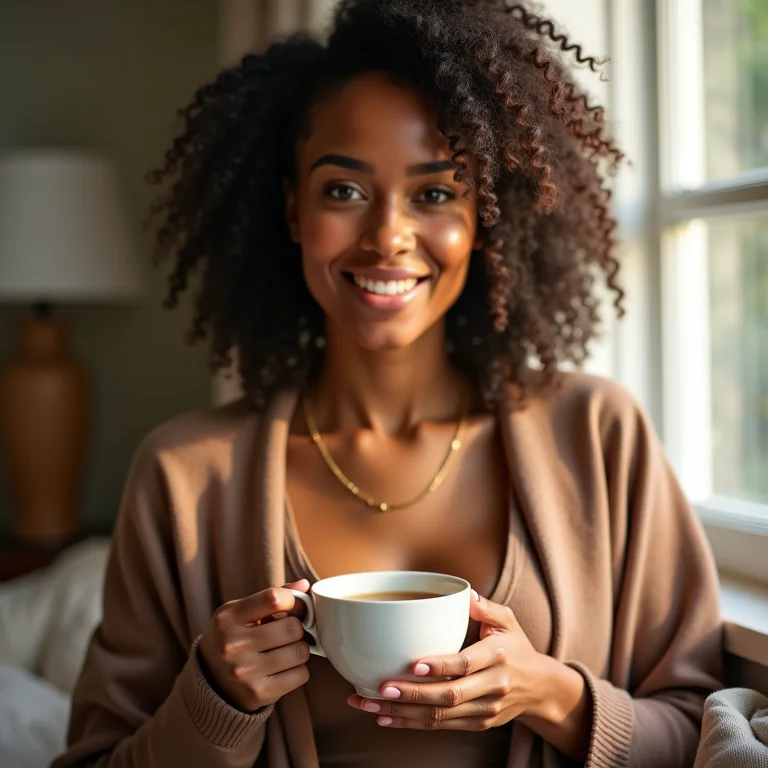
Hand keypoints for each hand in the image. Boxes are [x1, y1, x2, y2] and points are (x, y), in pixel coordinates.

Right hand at [199, 579, 311, 712]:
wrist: (209, 681)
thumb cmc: (232, 637)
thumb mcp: (241, 611)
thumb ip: (271, 597)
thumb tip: (305, 585)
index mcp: (227, 618)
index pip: (273, 599)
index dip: (294, 600)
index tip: (296, 606)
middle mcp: (232, 646)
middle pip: (292, 628)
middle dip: (296, 628)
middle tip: (288, 632)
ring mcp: (243, 673)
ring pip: (300, 652)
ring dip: (299, 649)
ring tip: (285, 650)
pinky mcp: (257, 694)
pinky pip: (300, 675)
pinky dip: (298, 670)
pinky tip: (283, 668)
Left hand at [348, 590, 590, 762]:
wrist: (539, 688)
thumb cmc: (516, 646)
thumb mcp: (508, 620)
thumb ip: (487, 608)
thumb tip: (465, 594)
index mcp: (498, 657)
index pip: (467, 663)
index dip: (440, 666)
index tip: (413, 664)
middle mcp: (492, 686)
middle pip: (450, 695)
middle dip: (413, 694)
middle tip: (382, 688)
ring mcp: (484, 709)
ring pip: (441, 717)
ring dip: (403, 714)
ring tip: (370, 705)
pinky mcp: (476, 724)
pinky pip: (440, 727)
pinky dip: (411, 724)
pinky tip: (385, 718)